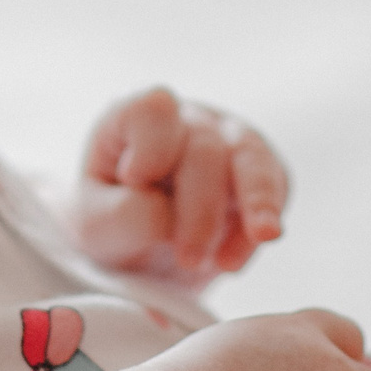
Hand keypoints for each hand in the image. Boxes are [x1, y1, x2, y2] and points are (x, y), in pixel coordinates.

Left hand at [72, 86, 288, 280]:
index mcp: (131, 120)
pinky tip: (233, 261)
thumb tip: (167, 216)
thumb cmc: (113, 226)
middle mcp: (183, 120)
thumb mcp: (95, 226)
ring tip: (263, 237)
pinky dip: (257, 226)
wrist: (141, 255)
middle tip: (188, 259)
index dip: (151, 144)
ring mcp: (225, 139)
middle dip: (200, 208)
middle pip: (203, 147)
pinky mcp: (257, 169)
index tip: (134, 180)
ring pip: (250, 156)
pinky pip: (275, 185)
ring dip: (256, 200)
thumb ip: (123, 215)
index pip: (153, 109)